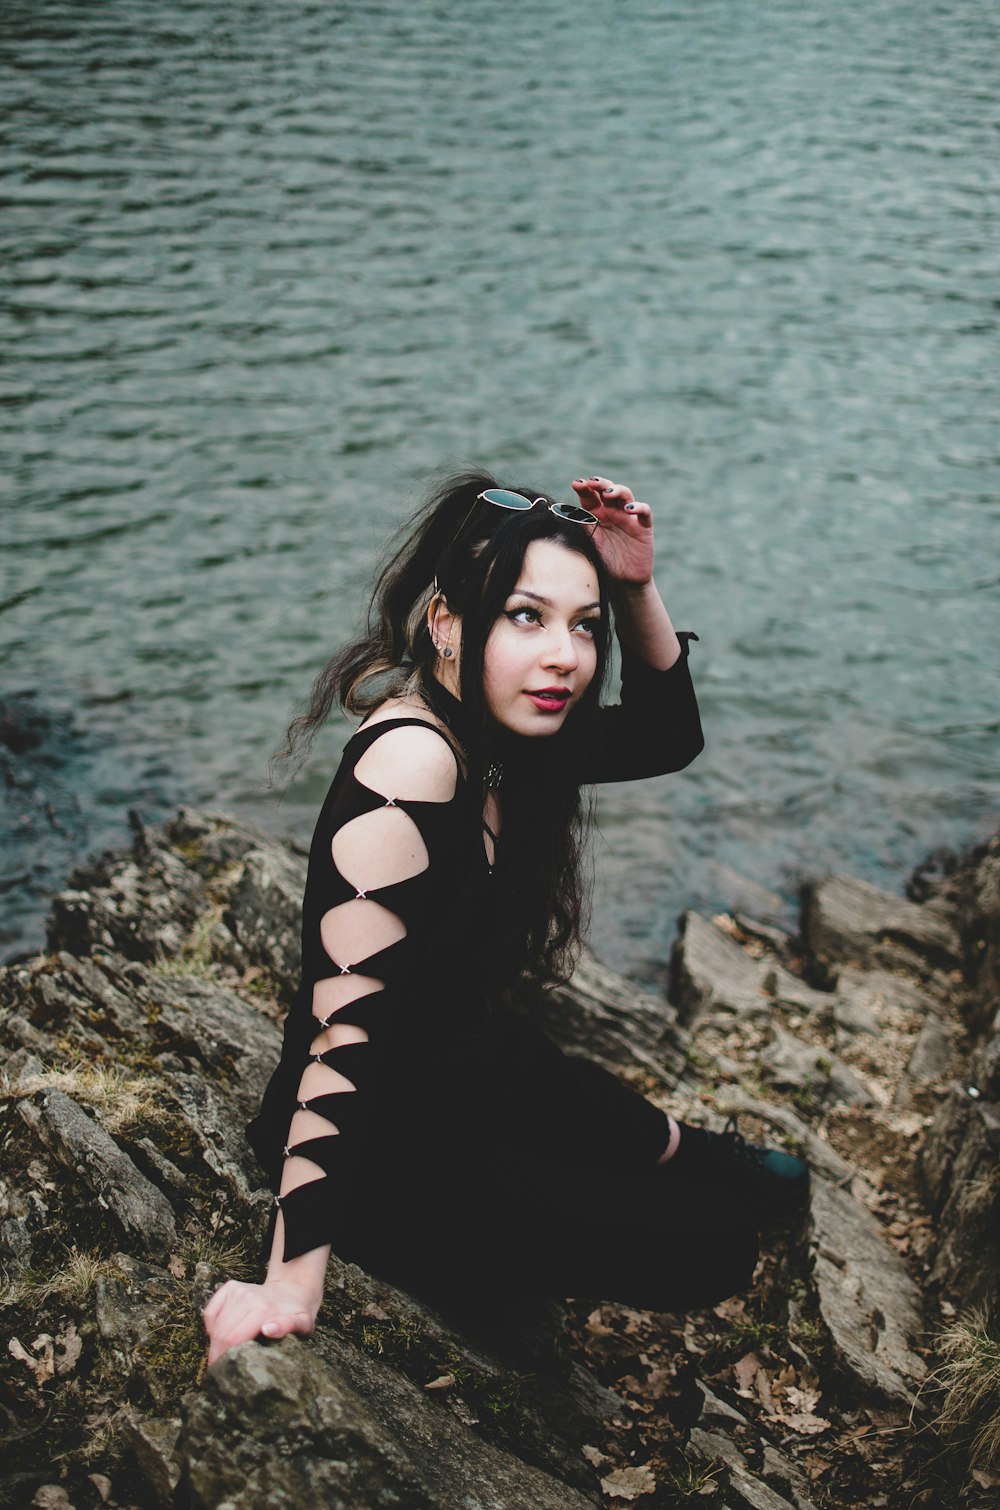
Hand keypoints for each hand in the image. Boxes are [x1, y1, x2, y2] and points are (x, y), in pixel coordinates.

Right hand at [202, 1277, 320, 1365]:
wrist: (292, 1291)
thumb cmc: (297, 1314)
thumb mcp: (302, 1323)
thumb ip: (288, 1326)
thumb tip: (268, 1329)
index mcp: (264, 1309)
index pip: (233, 1339)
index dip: (225, 1360)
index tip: (224, 1376)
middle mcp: (248, 1297)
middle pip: (222, 1334)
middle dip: (217, 1356)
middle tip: (220, 1373)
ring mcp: (238, 1291)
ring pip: (214, 1326)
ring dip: (214, 1344)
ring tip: (223, 1357)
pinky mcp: (230, 1288)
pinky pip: (210, 1313)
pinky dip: (210, 1328)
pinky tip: (221, 1335)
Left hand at [571, 475, 653, 587]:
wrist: (622, 581)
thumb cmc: (602, 561)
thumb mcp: (586, 544)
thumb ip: (576, 528)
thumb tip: (554, 514)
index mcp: (596, 514)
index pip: (590, 496)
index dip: (584, 488)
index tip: (576, 484)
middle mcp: (612, 512)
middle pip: (607, 490)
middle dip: (600, 484)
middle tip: (592, 483)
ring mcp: (629, 517)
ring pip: (626, 495)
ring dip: (617, 490)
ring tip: (608, 493)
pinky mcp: (643, 527)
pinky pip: (644, 512)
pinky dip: (639, 507)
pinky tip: (629, 509)